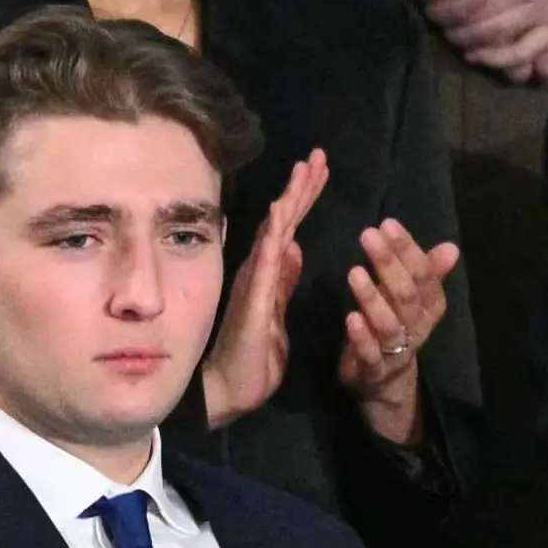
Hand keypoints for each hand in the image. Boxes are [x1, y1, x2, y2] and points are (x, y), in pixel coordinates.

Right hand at [200, 151, 326, 430]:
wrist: (229, 391)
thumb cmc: (252, 360)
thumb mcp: (277, 315)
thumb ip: (284, 283)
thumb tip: (295, 250)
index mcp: (268, 276)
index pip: (289, 230)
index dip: (303, 200)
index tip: (318, 172)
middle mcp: (259, 271)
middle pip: (283, 222)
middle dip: (301, 188)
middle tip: (318, 156)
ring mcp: (254, 282)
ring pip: (275, 231)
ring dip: (290, 199)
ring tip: (305, 169)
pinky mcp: (254, 299)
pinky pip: (266, 261)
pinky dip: (274, 233)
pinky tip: (282, 208)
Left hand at [338, 219, 461, 448]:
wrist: (385, 381)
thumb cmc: (396, 326)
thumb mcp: (412, 298)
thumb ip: (427, 272)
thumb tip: (452, 248)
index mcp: (429, 307)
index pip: (423, 275)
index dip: (407, 250)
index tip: (387, 224)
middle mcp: (416, 328)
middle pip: (406, 295)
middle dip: (389, 264)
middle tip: (368, 235)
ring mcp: (395, 351)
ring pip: (389, 324)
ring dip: (372, 298)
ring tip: (354, 272)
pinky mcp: (373, 370)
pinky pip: (371, 355)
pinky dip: (361, 337)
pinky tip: (350, 317)